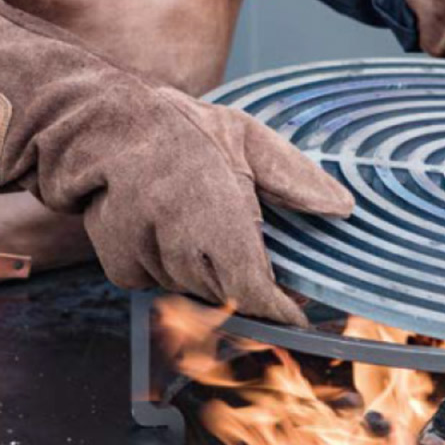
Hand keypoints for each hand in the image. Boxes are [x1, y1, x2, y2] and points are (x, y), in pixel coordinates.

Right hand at [84, 88, 353, 324]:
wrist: (101, 127)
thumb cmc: (180, 129)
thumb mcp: (246, 137)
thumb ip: (294, 176)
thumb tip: (342, 207)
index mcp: (214, 212)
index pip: (252, 288)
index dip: (278, 309)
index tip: (298, 316)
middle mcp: (177, 242)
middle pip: (228, 294)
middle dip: (247, 282)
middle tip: (253, 249)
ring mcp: (145, 259)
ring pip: (196, 290)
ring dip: (210, 271)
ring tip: (202, 221)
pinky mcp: (122, 270)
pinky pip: (163, 284)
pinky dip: (174, 267)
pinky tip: (169, 229)